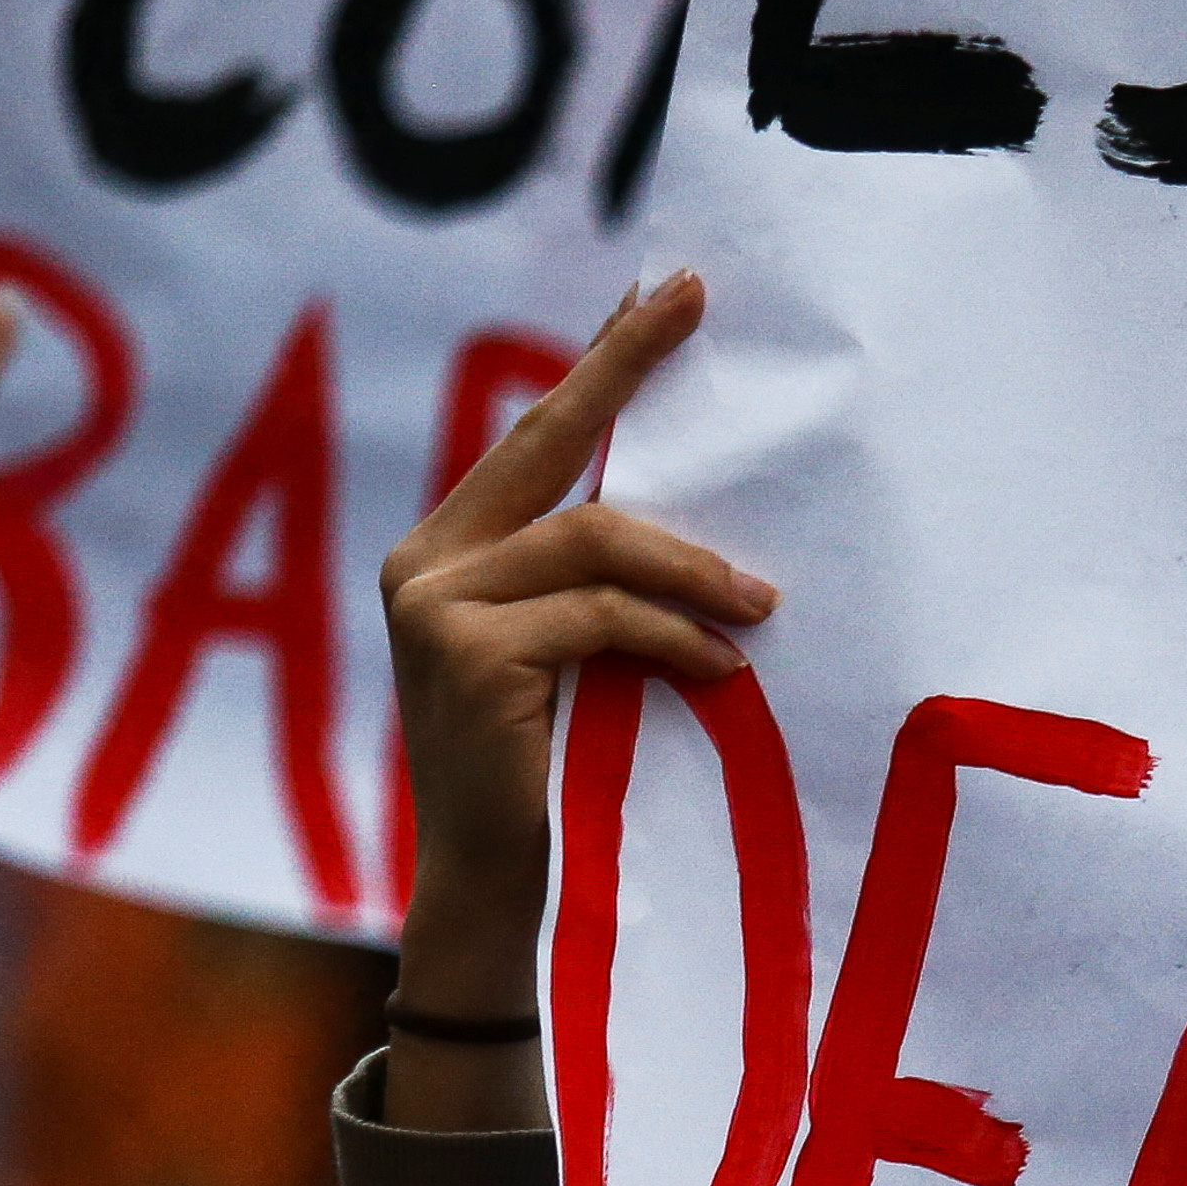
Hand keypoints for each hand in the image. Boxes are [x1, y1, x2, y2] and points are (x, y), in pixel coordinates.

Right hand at [378, 272, 758, 1110]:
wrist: (497, 896)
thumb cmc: (555, 781)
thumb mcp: (574, 661)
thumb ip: (595, 585)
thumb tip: (701, 519)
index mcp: (448, 551)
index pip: (535, 438)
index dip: (600, 362)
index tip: (663, 290)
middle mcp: (424, 561)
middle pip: (546, 442)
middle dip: (621, 366)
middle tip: (689, 305)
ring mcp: (434, 603)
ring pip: (594, 541)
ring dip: (694, 572)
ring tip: (762, 607)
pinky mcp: (466, 651)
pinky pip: (599, 616)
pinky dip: (673, 638)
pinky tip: (720, 672)